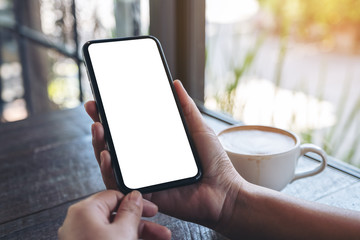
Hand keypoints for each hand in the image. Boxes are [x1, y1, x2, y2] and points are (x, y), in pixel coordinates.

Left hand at [58, 190, 170, 239]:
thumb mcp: (124, 233)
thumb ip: (131, 211)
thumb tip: (135, 197)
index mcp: (84, 211)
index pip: (114, 196)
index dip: (136, 202)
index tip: (152, 211)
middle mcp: (78, 223)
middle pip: (116, 216)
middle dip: (142, 224)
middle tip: (160, 231)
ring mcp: (80, 239)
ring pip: (114, 232)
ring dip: (138, 235)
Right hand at [84, 80, 244, 228]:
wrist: (224, 193)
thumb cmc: (214, 163)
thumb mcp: (199, 129)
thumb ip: (186, 108)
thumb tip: (175, 83)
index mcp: (155, 145)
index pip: (128, 130)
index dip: (112, 116)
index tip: (101, 101)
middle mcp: (145, 160)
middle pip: (115, 144)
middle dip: (100, 126)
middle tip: (94, 110)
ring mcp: (143, 177)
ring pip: (112, 163)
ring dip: (99, 145)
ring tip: (98, 128)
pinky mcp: (144, 193)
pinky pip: (120, 184)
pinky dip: (109, 170)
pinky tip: (106, 155)